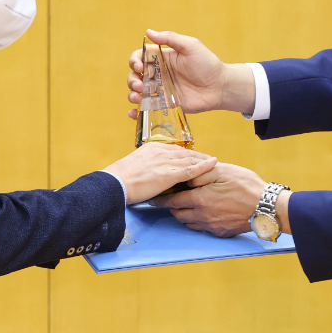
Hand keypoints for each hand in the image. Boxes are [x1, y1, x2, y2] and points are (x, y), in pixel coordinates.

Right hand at [104, 143, 218, 204]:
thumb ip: (147, 166)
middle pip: (186, 153)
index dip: (188, 154)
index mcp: (153, 148)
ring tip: (216, 164)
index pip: (176, 150)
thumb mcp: (135, 166)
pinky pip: (191, 169)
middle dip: (199, 156)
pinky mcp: (168, 174)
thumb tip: (153, 173)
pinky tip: (214, 164)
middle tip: (212, 160)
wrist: (114, 184)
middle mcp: (161, 152)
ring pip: (190, 160)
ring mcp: (166, 162)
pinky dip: (204, 166)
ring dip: (205, 161)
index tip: (196, 157)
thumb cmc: (120, 180)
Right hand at [126, 30, 256, 118]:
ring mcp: (161, 90)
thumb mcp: (190, 46)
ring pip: (138, 92)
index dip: (135, 61)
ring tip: (137, 97)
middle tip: (140, 85)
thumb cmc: (207, 64)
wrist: (220, 87)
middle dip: (132, 80)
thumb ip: (170, 38)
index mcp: (162, 59)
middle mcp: (158, 74)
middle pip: (135, 75)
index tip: (140, 67)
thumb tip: (149, 31)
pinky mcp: (165, 105)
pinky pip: (147, 108)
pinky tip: (133, 114)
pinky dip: (136, 112)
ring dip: (132, 94)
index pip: (140, 57)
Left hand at [153, 163, 285, 237]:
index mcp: (200, 199)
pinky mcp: (220, 232)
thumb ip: (201, 172)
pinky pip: (202, 228)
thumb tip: (185, 175)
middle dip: (171, 207)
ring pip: (188, 223)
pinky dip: (196, 222)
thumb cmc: (246, 185)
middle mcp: (202, 215)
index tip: (154, 197)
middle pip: (178, 214)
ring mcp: (211, 226)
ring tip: (183, 206)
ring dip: (183, 215)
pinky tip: (200, 214)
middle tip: (167, 200)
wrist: (266, 206)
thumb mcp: (223, 171)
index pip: (173, 200)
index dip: (162, 198)